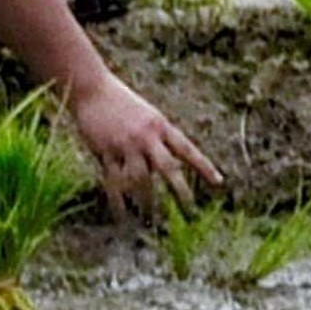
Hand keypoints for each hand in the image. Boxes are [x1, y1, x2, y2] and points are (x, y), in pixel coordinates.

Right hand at [68, 72, 219, 204]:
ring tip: (152, 221)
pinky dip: (118, 201)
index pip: (187, 149)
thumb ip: (154, 139)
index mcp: (160, 125)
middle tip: (189, 211)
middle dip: (180, 190)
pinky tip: (122, 216)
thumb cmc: (119, 101)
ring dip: (147, 202)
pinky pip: (114, 181)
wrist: (91, 88)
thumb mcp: (145, 115)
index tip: (218, 182)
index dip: (203, 166)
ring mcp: (126, 143)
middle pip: (168, 167)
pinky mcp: (106, 150)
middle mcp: (146, 136)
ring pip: (141, 179)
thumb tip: (159, 169)